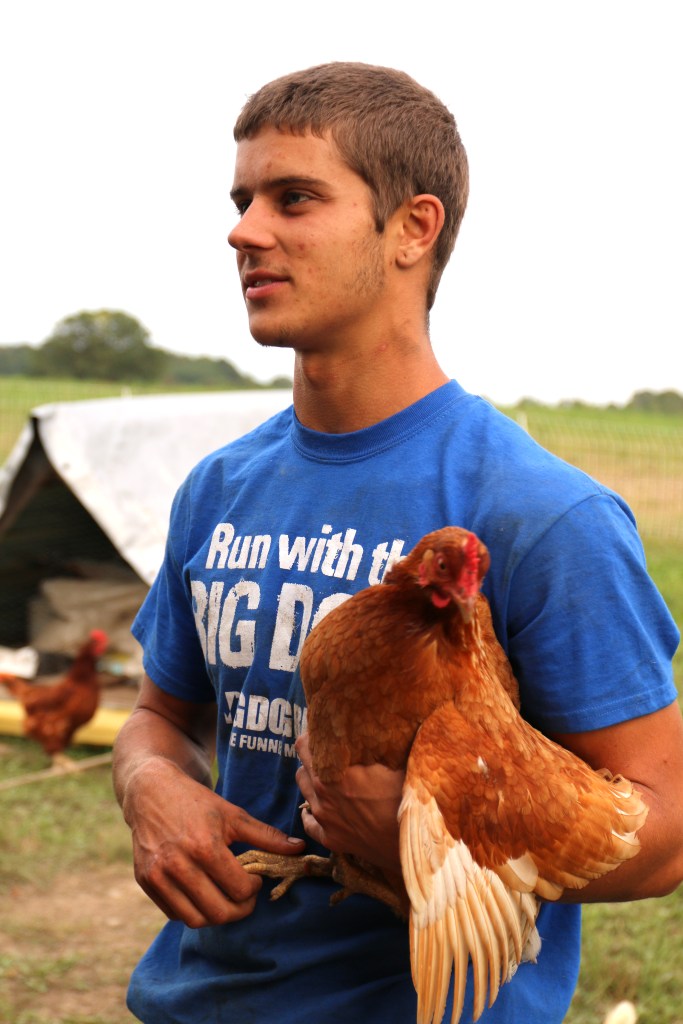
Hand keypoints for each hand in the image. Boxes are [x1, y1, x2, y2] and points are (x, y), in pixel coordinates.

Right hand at [124, 757, 304, 927]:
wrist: (151, 791)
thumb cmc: (197, 802)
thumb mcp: (233, 814)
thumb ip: (266, 835)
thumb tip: (299, 848)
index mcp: (204, 847)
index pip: (239, 889)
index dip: (254, 890)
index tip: (255, 880)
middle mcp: (178, 865)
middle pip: (218, 912)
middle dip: (239, 910)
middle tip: (245, 897)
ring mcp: (158, 876)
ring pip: (195, 920)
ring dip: (216, 915)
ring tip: (225, 898)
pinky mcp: (145, 881)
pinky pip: (173, 914)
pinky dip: (191, 911)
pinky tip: (202, 893)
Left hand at [295, 734, 404, 875]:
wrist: (409, 841)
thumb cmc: (405, 797)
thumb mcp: (392, 761)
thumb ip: (375, 745)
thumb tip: (374, 722)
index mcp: (333, 771)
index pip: (304, 745)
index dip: (312, 735)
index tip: (322, 731)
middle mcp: (322, 794)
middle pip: (302, 767)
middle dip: (312, 758)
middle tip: (328, 754)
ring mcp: (323, 818)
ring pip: (303, 790)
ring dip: (311, 781)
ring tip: (326, 777)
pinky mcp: (330, 839)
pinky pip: (307, 822)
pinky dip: (310, 812)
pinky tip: (316, 807)